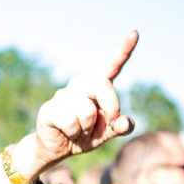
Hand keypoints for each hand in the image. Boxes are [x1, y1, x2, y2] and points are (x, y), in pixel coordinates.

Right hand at [32, 31, 137, 165]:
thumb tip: (125, 123)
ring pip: (86, 110)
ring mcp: (62, 96)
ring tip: (80, 131)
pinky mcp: (49, 109)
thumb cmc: (82, 136)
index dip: (124, 50)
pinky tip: (68, 133)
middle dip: (111, 107)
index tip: (135, 33)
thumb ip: (119, 127)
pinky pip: (70, 121)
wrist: (55, 149)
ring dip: (87, 127)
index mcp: (96, 88)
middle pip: (102, 85)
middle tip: (109, 123)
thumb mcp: (105, 133)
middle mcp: (79, 86)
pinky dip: (74, 132)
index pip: (111, 65)